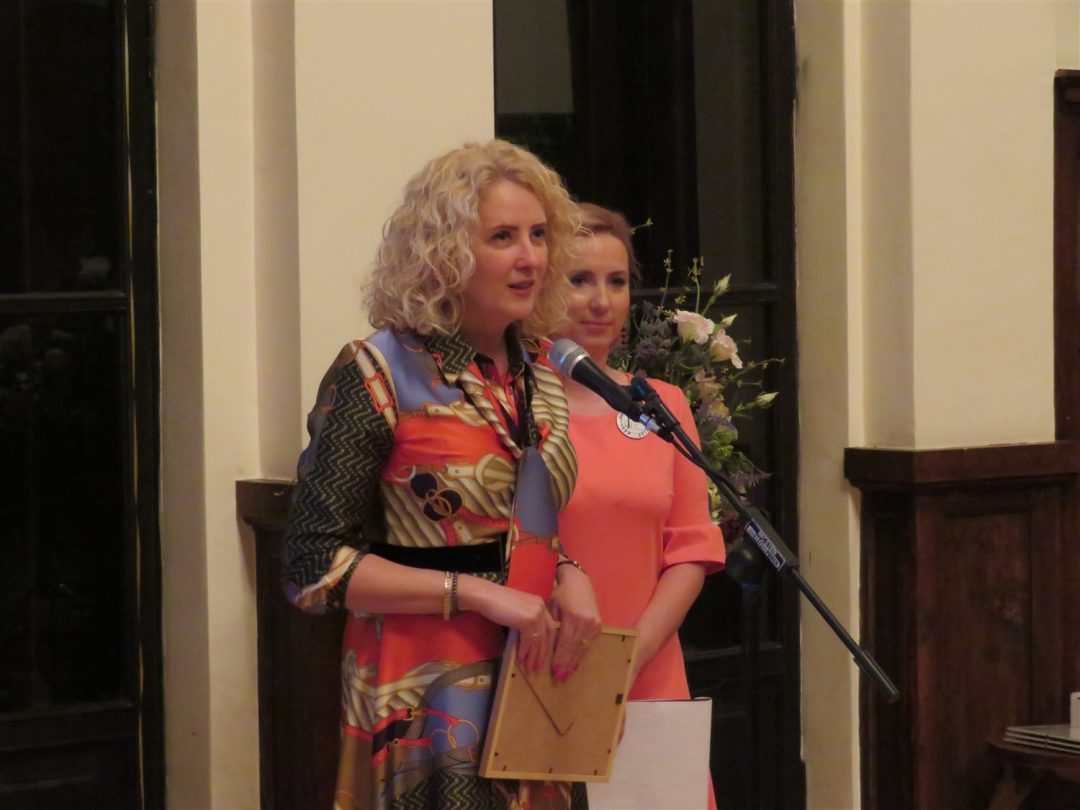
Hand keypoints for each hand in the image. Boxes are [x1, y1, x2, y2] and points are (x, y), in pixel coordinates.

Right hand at [457, 575, 556, 672]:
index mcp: (540, 603)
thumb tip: (530, 642)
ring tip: (530, 668)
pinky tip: (520, 659)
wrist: (486, 596)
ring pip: (538, 640)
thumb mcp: (518, 611)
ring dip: (533, 656)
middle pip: (547, 635)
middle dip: (542, 653)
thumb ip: (527, 621)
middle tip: (538, 667)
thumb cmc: (498, 603)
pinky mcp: (528, 620)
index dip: (547, 643)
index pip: (550, 627)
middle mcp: (541, 607)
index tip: (543, 656)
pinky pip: (528, 640)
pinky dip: (525, 651)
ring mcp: (536, 613)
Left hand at [549, 565, 601, 681]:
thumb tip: (547, 650)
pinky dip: (581, 654)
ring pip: (583, 648)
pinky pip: (589, 644)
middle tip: (559, 678)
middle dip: (567, 664)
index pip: (565, 643)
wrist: (578, 581)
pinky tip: (575, 663)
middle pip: (575, 648)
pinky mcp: (599, 625)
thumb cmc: (561, 594)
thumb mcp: (553, 609)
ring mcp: (595, 624)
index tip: (554, 671)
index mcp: (574, 617)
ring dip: (575, 662)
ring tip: (567, 675)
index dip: (560, 658)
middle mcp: (587, 622)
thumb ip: (552, 629)